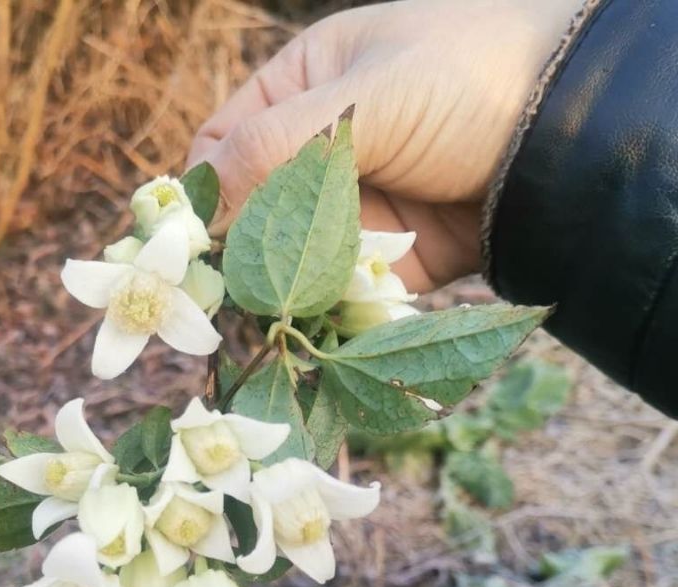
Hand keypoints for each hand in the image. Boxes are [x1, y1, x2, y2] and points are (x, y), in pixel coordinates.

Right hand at [188, 0, 583, 291]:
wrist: (573, 134)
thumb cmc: (468, 80)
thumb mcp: (365, 98)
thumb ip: (273, 150)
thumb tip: (199, 212)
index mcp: (302, 91)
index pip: (221, 147)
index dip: (200, 195)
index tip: (191, 243)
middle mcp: (321, 155)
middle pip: (253, 216)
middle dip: (243, 257)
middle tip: (232, 295)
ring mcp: (355, 211)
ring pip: (294, 264)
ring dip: (288, 290)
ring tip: (280, 316)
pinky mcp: (390, 262)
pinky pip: (343, 295)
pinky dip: (334, 313)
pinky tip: (327, 327)